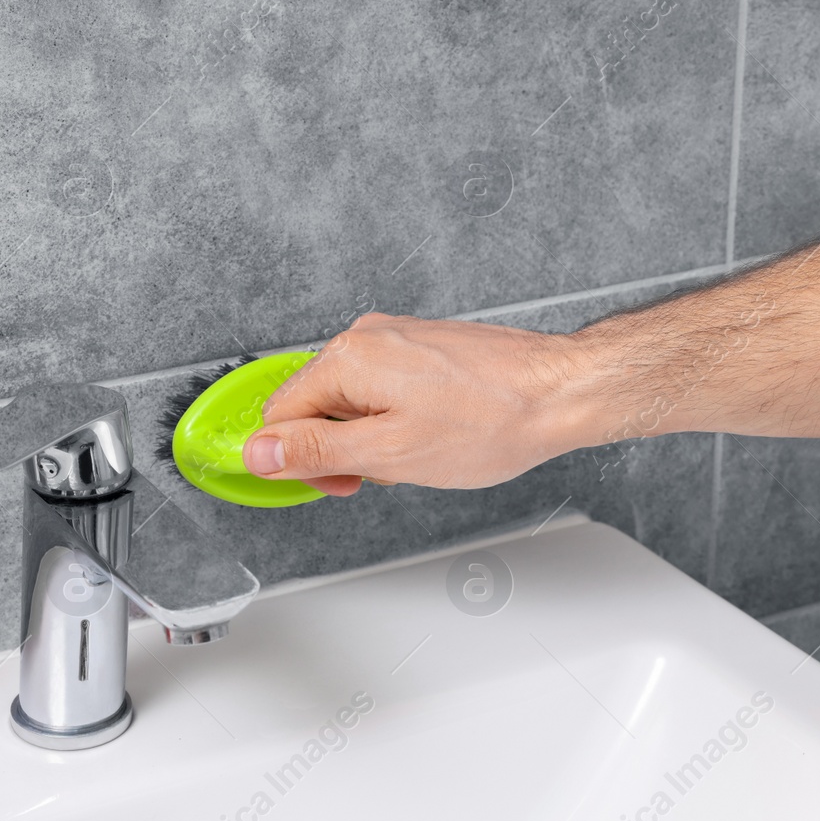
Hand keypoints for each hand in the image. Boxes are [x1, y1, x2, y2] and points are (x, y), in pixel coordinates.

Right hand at [241, 313, 597, 495]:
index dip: (298, 461)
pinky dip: (397, 419)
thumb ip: (316, 453)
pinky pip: (383, 389)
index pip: (280, 415)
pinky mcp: (422, 346)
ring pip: (351, 401)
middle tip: (384, 472)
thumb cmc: (493, 421)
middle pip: (314, 406)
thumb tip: (258, 453)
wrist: (561, 392)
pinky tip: (433, 434)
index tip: (334, 483)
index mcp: (348, 358)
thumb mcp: (391, 454)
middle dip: (341, 448)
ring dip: (372, 437)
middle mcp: (366, 337)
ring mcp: (396, 338)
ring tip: (419, 452)